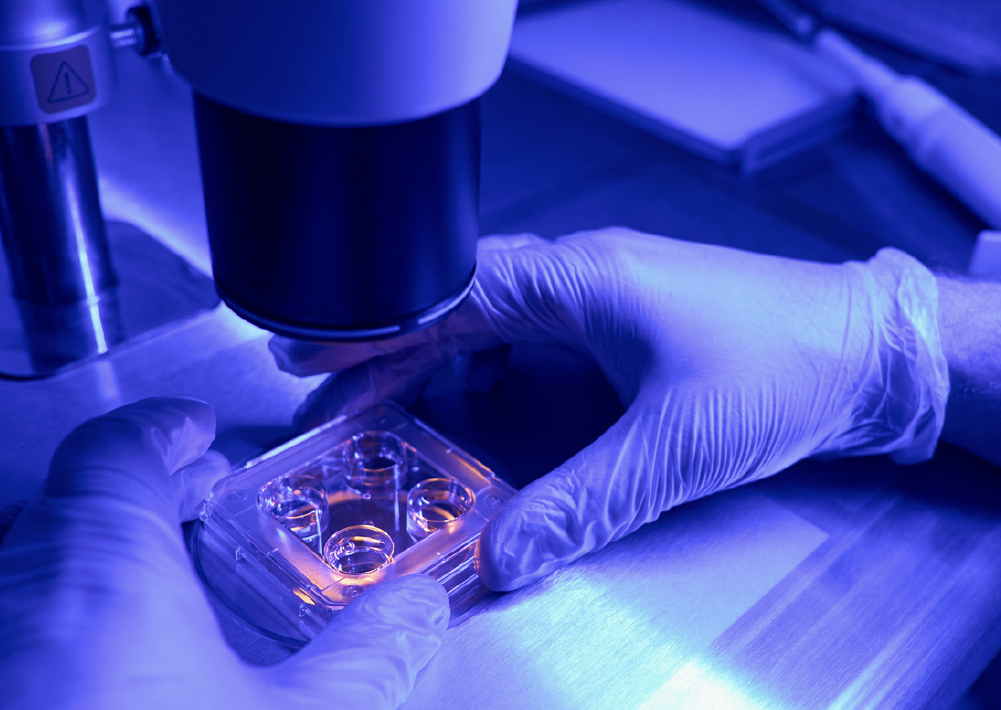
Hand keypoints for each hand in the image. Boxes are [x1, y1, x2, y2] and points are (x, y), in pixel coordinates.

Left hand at [0, 397, 447, 709]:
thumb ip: (363, 659)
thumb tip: (416, 613)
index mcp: (91, 565)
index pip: (119, 449)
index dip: (162, 431)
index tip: (186, 431)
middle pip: (32, 508)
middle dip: (94, 512)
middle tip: (148, 535)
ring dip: (11, 580)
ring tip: (62, 616)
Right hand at [272, 228, 947, 590]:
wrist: (874, 357)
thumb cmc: (786, 363)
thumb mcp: (673, 444)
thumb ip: (581, 501)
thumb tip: (503, 555)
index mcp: (578, 279)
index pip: (445, 291)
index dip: (371, 326)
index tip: (311, 354)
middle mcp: (579, 284)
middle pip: (453, 316)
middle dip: (389, 361)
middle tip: (331, 407)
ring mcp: (599, 311)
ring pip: (490, 342)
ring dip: (440, 384)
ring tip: (391, 433)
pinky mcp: (619, 344)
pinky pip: (531, 365)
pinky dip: (492, 400)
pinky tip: (476, 440)